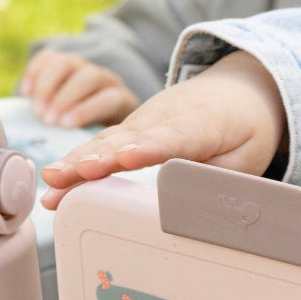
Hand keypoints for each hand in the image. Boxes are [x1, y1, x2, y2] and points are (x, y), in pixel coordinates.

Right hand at [39, 50, 287, 208]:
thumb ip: (222, 179)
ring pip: (107, 140)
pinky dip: (77, 162)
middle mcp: (165, 119)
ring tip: (52, 183)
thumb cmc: (243, 128)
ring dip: (78, 162)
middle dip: (100, 157)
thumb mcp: (248, 157)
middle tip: (72, 175)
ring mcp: (143, 121)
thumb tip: (201, 208)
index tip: (128, 158)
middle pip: (130, 139)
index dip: (150, 148)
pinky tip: (55, 183)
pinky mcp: (130, 129)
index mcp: (201, 125)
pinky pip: (101, 144)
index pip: (174, 138)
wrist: (235, 90)